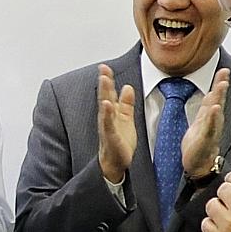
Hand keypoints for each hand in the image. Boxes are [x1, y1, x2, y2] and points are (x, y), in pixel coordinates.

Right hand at [96, 64, 136, 183]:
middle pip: (105, 96)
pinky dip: (107, 114)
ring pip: (104, 107)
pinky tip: (107, 104)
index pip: (108, 93)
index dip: (107, 79)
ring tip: (103, 79)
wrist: (115, 164)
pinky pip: (108, 124)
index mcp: (112, 113)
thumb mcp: (126, 119)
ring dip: (104, 92)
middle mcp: (107, 118)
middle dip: (104, 82)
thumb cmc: (119, 143)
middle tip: (103, 68)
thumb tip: (128, 87)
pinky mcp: (111, 137)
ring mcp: (107, 127)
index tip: (105, 66)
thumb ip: (126, 104)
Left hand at [180, 68, 229, 178]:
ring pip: (215, 111)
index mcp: (211, 116)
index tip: (224, 69)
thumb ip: (208, 106)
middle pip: (218, 101)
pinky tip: (215, 109)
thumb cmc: (201, 143)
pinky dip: (213, 118)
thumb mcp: (203, 121)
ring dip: (219, 98)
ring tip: (222, 85)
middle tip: (225, 73)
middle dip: (221, 86)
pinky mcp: (206, 140)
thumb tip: (213, 91)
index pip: (216, 96)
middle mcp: (214, 122)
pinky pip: (210, 127)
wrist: (198, 165)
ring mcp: (211, 130)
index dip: (220, 82)